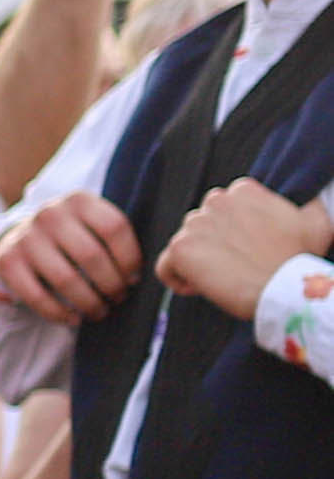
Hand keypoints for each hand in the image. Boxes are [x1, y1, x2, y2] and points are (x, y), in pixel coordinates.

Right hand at [0, 191, 144, 323]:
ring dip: (88, 302)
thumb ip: (112, 236)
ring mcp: (26, 238)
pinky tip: (73, 318)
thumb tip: (136, 276)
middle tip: (118, 298)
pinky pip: (37, 296)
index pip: (114, 229)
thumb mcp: (91, 222)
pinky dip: (58, 313)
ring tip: (100, 311)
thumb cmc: (70, 235)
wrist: (20, 236)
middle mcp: (50, 214)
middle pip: (91, 256)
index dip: (129, 258)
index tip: (133, 278)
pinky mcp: (8, 262)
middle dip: (111, 284)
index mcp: (79, 200)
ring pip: (66, 279)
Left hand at [158, 178, 333, 315]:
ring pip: (185, 245)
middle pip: (200, 226)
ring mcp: (195, 224)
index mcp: (243, 190)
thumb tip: (307, 200)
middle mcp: (215, 201)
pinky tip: (198, 288)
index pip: (221, 210)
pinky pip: (164, 266)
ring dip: (197, 263)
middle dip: (212, 246)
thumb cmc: (301, 258)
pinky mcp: (180, 249)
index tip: (246, 251)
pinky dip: (175, 279)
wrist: (284, 288)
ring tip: (223, 278)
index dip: (230, 233)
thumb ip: (308, 203)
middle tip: (234, 266)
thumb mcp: (315, 221)